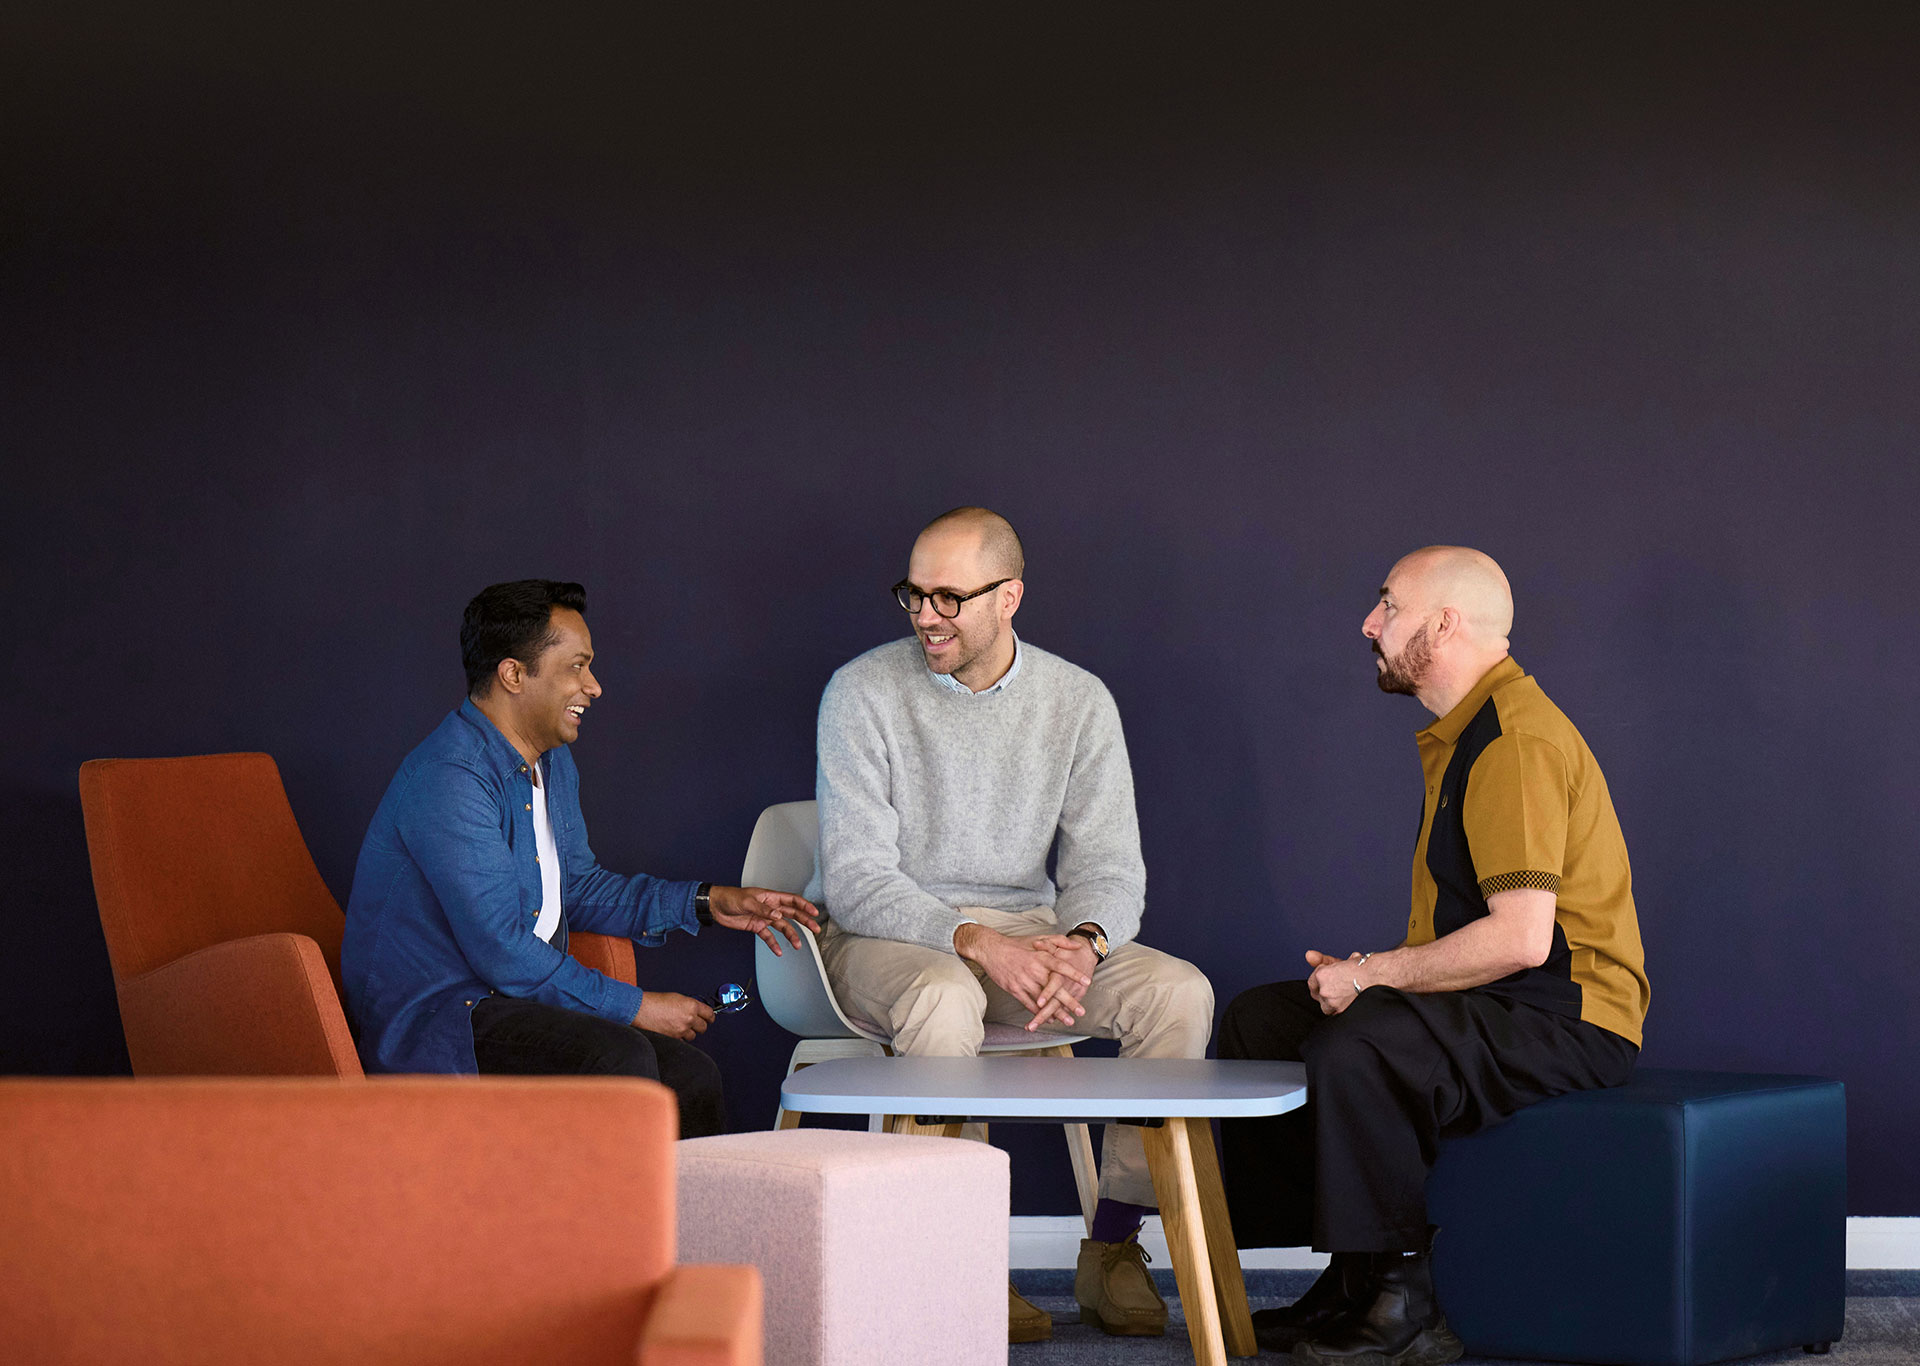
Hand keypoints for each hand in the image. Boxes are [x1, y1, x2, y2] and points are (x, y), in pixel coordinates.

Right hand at [633, 991, 713, 1040]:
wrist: (641, 1010)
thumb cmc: (655, 1002)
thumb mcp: (677, 998)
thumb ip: (689, 1005)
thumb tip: (696, 1011)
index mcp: (691, 1006)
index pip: (709, 1014)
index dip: (710, 1017)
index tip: (710, 1018)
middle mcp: (689, 1018)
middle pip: (703, 1027)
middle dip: (700, 1026)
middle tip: (695, 1024)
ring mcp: (682, 1030)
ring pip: (693, 1036)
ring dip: (688, 1032)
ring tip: (680, 1027)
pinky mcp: (674, 1038)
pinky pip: (682, 1041)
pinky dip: (679, 1038)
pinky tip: (673, 1031)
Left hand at [707, 886, 821, 955]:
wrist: (716, 907)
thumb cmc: (731, 897)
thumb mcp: (748, 901)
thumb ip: (764, 910)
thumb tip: (778, 915)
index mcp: (770, 897)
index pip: (792, 900)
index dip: (804, 905)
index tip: (814, 912)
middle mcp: (770, 908)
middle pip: (792, 914)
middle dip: (805, 921)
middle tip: (815, 929)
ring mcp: (765, 918)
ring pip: (783, 927)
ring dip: (791, 935)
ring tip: (797, 945)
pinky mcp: (757, 927)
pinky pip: (769, 937)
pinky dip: (774, 944)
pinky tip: (779, 951)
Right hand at [954, 925, 1092, 1030]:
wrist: (991, 950)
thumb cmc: (1017, 944)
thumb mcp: (1038, 938)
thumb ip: (1059, 941)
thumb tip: (1077, 946)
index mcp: (1041, 957)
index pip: (1061, 966)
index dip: (1074, 974)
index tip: (1087, 982)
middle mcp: (1034, 970)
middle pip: (1054, 988)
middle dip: (1069, 1001)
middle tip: (1081, 1011)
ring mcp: (1024, 981)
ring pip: (1043, 1000)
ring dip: (1056, 1012)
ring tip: (1068, 1020)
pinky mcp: (1014, 989)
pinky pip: (1029, 1004)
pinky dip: (1039, 1013)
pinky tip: (1048, 1018)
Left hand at [1304, 948, 1366, 1015]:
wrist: (1382, 976)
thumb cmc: (1364, 967)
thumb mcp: (1341, 961)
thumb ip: (1322, 960)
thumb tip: (1308, 955)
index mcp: (1322, 975)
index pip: (1312, 981)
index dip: (1321, 980)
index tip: (1332, 979)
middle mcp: (1325, 990)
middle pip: (1317, 994)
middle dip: (1325, 991)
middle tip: (1338, 986)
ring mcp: (1333, 1003)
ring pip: (1326, 1006)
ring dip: (1332, 1001)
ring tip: (1345, 994)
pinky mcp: (1342, 1012)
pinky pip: (1335, 1014)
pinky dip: (1340, 1009)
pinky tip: (1350, 1001)